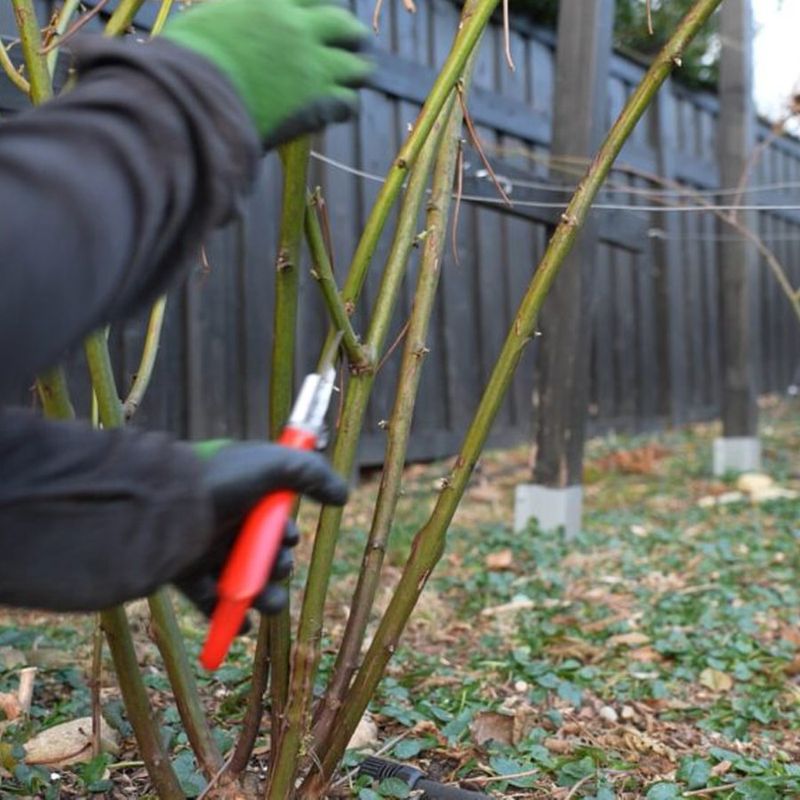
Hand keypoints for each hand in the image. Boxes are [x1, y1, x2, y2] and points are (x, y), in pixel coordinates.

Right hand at [161, 0, 372, 147]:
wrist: (194, 95)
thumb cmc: (188, 60)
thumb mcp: (209, 18)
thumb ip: (236, 15)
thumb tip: (237, 23)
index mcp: (270, 2)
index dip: (318, 7)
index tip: (321, 14)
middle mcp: (297, 27)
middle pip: (343, 24)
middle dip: (349, 34)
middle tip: (353, 42)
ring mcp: (313, 65)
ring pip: (357, 66)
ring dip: (356, 73)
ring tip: (354, 79)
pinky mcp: (319, 101)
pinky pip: (348, 103)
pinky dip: (346, 107)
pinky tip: (338, 111)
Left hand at [175, 441, 347, 623]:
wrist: (166, 504)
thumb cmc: (223, 480)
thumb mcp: (278, 465)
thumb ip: (314, 474)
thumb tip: (342, 495)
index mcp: (245, 494)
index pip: (274, 520)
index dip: (287, 533)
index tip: (288, 535)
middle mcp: (227, 521)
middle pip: (265, 554)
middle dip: (280, 565)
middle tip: (277, 565)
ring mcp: (205, 549)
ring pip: (245, 582)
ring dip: (264, 595)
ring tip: (268, 600)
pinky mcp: (186, 574)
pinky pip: (212, 604)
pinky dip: (228, 619)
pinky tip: (243, 625)